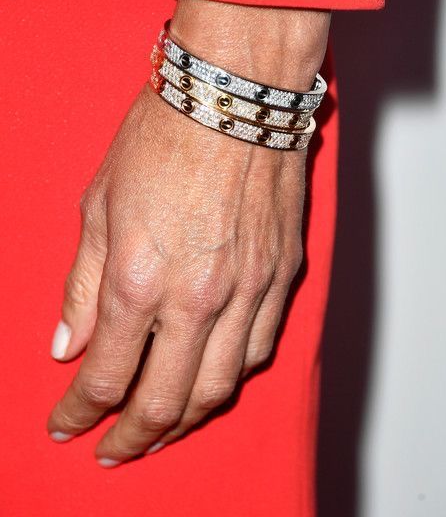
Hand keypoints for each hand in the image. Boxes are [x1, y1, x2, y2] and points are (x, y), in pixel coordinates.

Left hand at [47, 0, 329, 466]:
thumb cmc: (161, 138)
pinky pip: (260, 348)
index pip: (105, 374)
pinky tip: (210, 377)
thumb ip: (84, 286)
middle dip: (133, 436)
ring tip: (161, 426)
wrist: (232, 96)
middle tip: (114, 447)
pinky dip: (230, 376)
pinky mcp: (281, 275)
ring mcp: (248, 289)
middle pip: (166, 400)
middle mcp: (198, 296)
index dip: (80, 410)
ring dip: (184, 417)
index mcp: (139, 278)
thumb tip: (66, 344)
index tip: (67, 423)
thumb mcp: (99, 207)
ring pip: (219, 386)